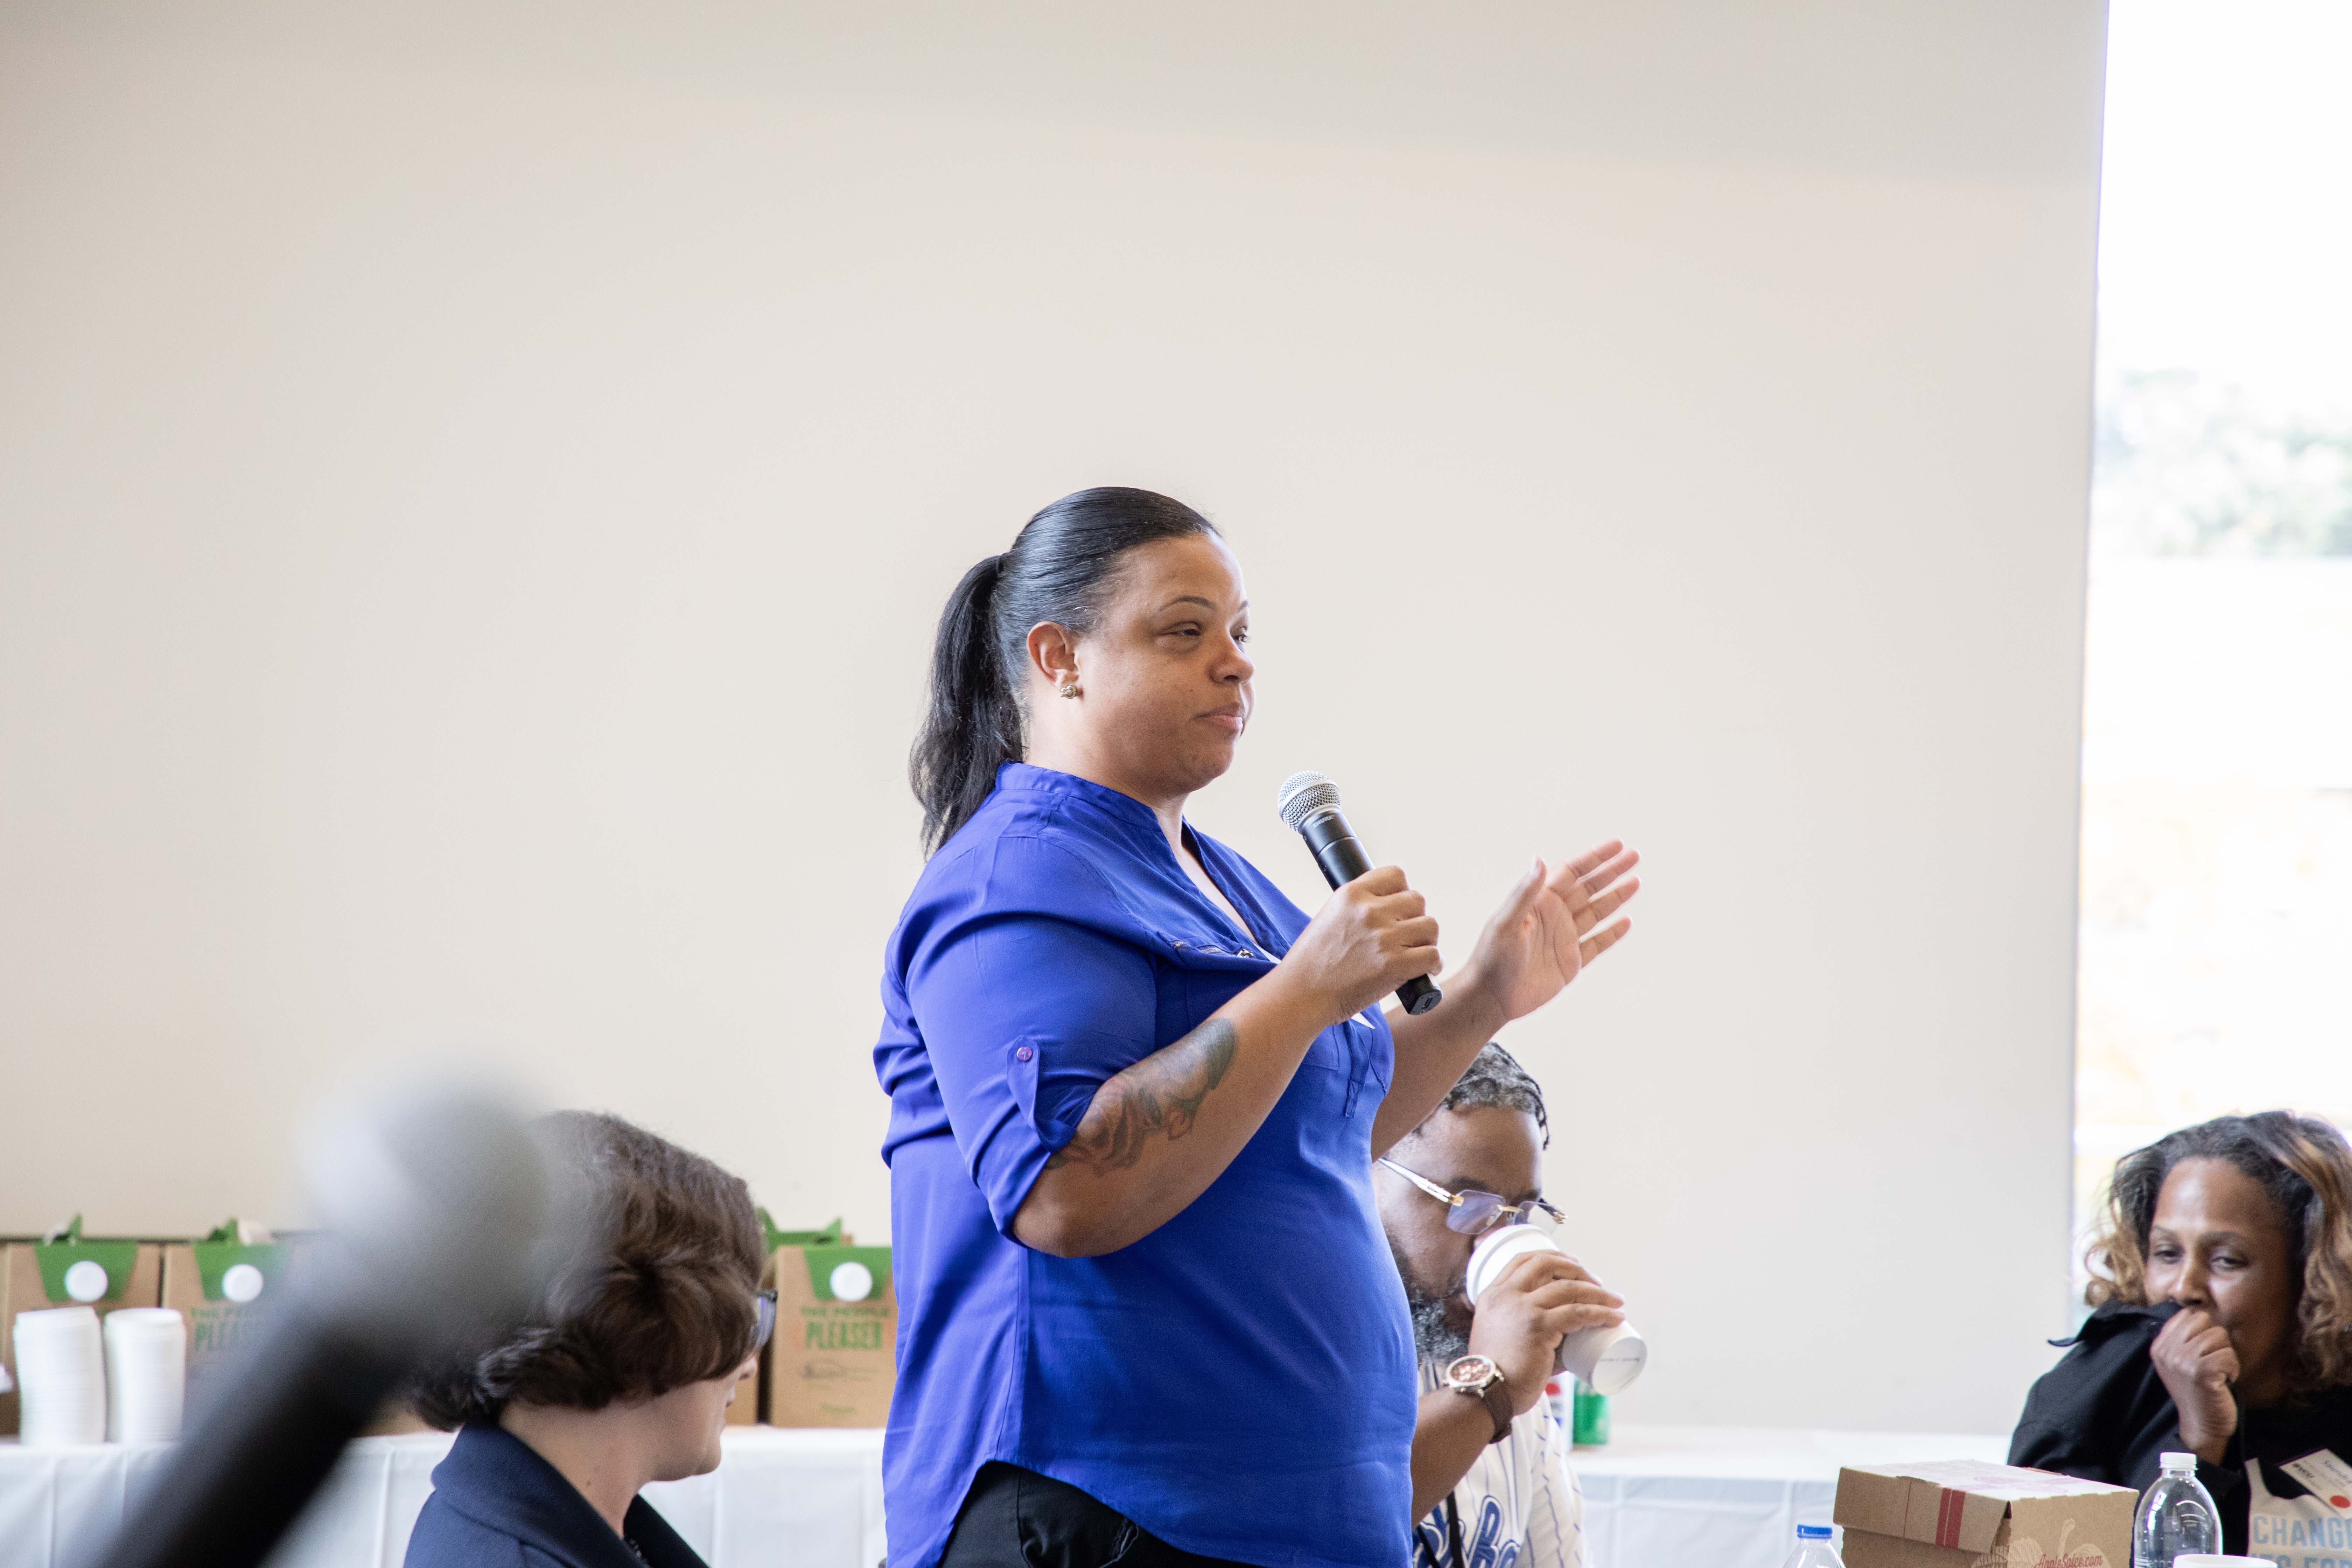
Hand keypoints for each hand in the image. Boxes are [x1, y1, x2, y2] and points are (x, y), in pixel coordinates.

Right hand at [1280, 865, 1440, 1024]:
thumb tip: (1392, 906)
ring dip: (1426, 941)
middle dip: (1415, 918)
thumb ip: (1359, 906)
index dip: (1402, 892)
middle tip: (1407, 937)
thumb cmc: (1313, 962)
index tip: (1399, 910)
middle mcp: (1369, 911)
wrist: (1301, 995)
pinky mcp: (1393, 965)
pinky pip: (1433, 956)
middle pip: (1417, 900)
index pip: (1396, 875)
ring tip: (1416, 954)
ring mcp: (1383, 937)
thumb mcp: (1330, 916)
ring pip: (1430, 926)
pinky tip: (1424, 971)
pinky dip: (1433, 965)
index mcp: (1352, 894)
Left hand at [1454, 843, 1639, 1029]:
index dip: (1594, 858)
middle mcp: (1554, 916)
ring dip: (1615, 897)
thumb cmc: (1492, 957)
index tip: (1617, 845)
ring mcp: (1564, 938)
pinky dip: (1612, 933)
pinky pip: (1597, 943)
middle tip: (1634, 856)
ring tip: (1635, 881)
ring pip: (1596, 911)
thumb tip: (1538, 858)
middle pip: (1589, 887)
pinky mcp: (1571, 961)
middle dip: (1611, 871)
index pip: (1572, 872)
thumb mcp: (1507, 921)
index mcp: (1539, 901)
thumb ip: (1525, 892)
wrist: (1491, 997)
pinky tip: (1626, 921)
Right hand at [1466, 1250, 1624, 1414]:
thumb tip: (1563, 1337)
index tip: (1574, 1263)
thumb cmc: (1497, 1373)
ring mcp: (1523, 1308)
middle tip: (1597, 1282)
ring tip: (1616, 1302)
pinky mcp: (1539, 1326)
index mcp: (1494, 1294)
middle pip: (1546, 1264)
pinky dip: (1601, 1313)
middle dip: (1577, 1269)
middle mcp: (1506, 1295)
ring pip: (1569, 1288)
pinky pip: (1578, 1312)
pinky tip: (1615, 1317)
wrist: (1486, 1390)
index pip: (1523, 1259)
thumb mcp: (1501, 1336)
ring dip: (1599, 1293)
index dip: (1552, 1256)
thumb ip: (1525, 1329)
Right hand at [2151, 1307, 2239, 1461]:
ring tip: (2217, 1374)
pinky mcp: (2202, 1372)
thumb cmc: (2196, 1391)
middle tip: (2211, 1363)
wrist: (2201, 1425)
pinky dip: (2233, 1369)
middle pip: (2205, 1322)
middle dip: (2216, 1342)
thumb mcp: (2179, 1362)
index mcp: (2159, 1346)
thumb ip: (2182, 1338)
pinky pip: (2229, 1355)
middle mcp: (2167, 1351)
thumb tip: (2198, 1311)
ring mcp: (2183, 1361)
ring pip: (2219, 1337)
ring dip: (2226, 1357)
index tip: (2202, 1353)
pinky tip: (2224, 1381)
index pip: (2188, 1315)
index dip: (2203, 1331)